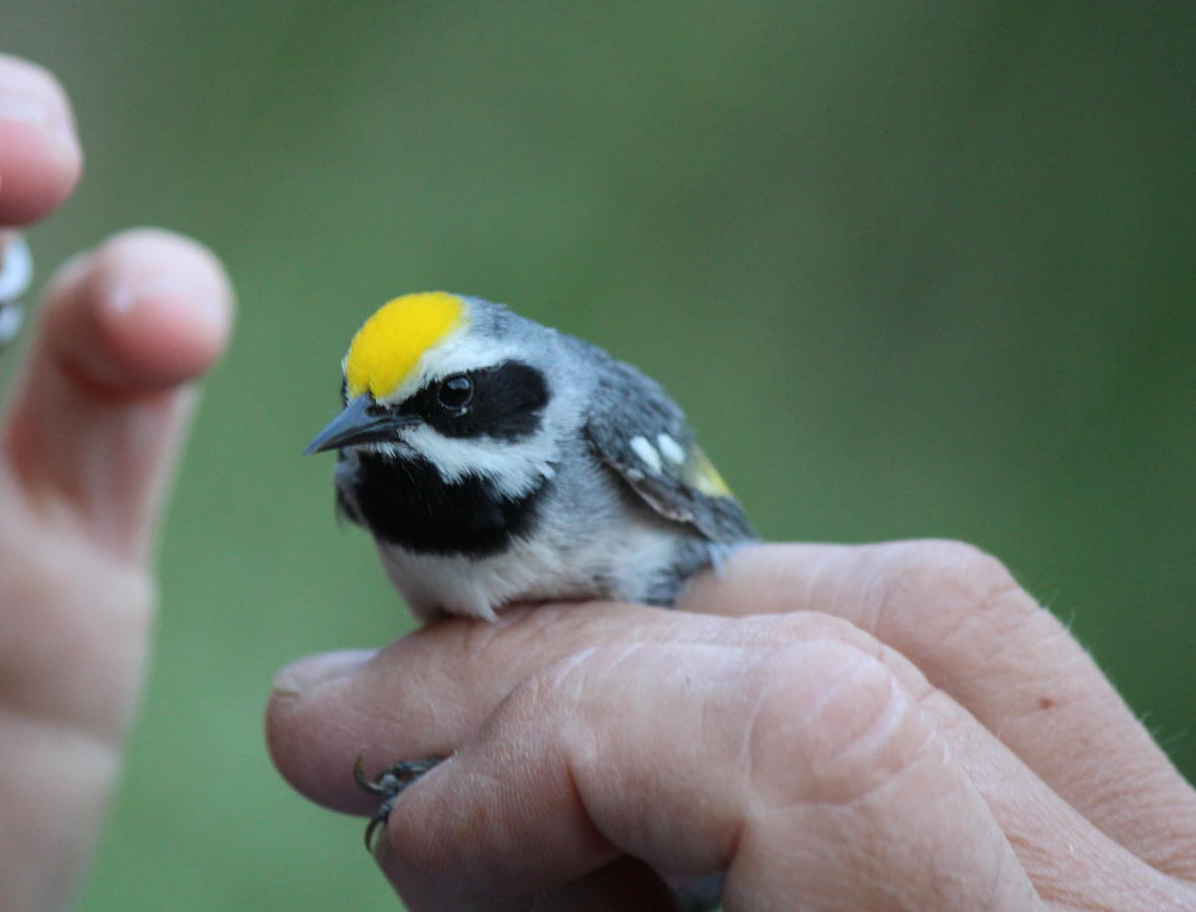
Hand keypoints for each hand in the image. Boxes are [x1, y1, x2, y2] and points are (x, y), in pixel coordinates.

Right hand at [269, 541, 1195, 909]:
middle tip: (361, 718)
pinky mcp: (1137, 843)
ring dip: (658, 642)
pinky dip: (767, 660)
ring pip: (911, 611)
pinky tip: (655, 707)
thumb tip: (435, 813)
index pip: (816, 748)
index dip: (573, 745)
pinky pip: (959, 666)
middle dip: (550, 674)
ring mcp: (1165, 867)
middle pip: (840, 650)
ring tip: (503, 712)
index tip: (424, 835)